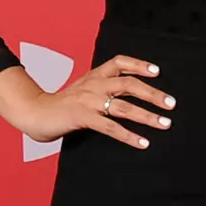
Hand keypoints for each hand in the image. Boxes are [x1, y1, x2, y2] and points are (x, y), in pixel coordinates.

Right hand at [0, 55, 173, 149]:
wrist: (34, 112)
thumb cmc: (64, 103)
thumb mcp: (86, 89)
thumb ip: (106, 88)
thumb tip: (135, 95)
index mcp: (95, 75)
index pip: (120, 62)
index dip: (139, 65)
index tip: (157, 71)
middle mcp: (94, 85)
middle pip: (128, 84)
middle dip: (152, 94)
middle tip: (171, 104)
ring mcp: (88, 101)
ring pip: (123, 107)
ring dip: (147, 116)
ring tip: (164, 124)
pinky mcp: (82, 118)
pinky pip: (110, 127)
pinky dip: (129, 135)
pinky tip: (142, 143)